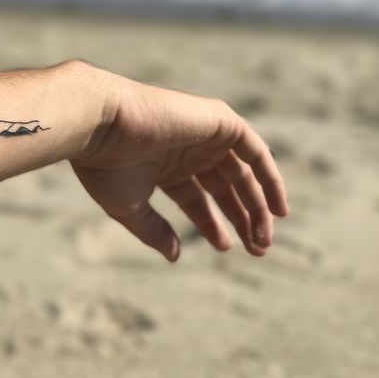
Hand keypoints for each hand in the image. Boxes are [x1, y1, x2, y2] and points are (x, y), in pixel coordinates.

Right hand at [71, 72, 287, 261]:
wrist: (101, 124)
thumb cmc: (106, 165)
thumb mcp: (129, 207)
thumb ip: (154, 231)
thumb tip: (176, 256)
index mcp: (165, 167)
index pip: (198, 198)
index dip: (213, 225)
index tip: (228, 248)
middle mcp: (187, 149)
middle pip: (226, 187)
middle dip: (243, 218)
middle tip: (258, 250)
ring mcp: (204, 134)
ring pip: (243, 172)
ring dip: (259, 205)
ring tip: (265, 239)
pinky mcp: (219, 121)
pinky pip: (254, 149)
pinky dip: (270, 176)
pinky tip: (276, 207)